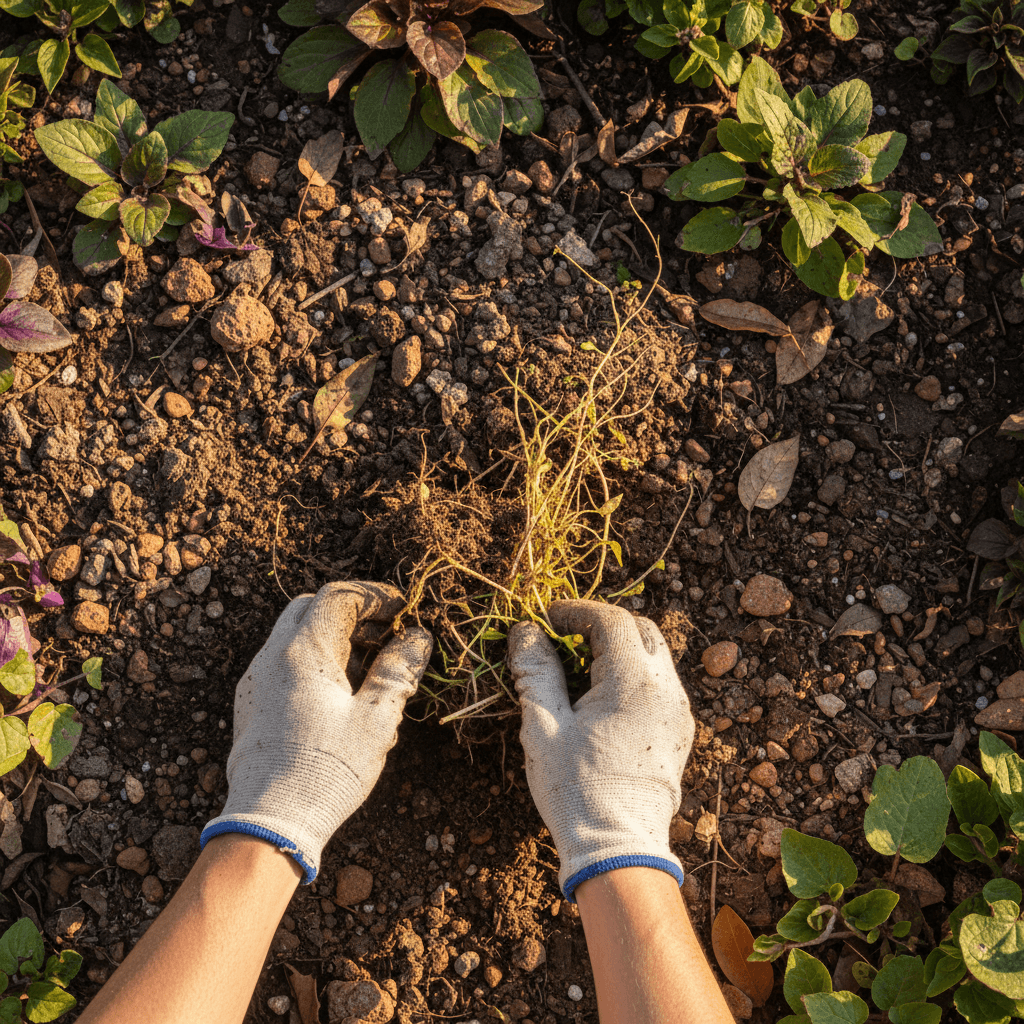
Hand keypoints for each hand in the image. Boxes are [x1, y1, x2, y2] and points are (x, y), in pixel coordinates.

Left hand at [201, 582, 430, 881]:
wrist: (268, 821)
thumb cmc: (328, 769)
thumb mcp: (377, 718)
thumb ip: (398, 670)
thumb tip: (418, 637)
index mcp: (304, 651)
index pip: (338, 596)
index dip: (374, 596)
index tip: (402, 610)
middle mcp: (272, 656)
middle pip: (309, 608)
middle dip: (351, 612)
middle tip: (386, 634)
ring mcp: (256, 680)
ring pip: (293, 635)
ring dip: (331, 637)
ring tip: (368, 667)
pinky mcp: (250, 704)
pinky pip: (282, 662)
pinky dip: (312, 660)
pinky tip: (338, 695)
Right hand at [508, 600, 693, 899]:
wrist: (619, 850)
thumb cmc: (575, 789)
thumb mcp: (544, 726)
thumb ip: (537, 671)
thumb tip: (526, 632)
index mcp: (634, 682)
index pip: (611, 620)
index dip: (575, 612)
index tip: (545, 622)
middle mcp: (667, 690)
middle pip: (641, 629)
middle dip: (601, 624)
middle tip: (563, 639)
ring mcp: (679, 712)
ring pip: (654, 656)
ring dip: (619, 649)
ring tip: (578, 670)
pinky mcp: (680, 732)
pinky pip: (660, 685)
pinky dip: (632, 675)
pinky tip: (600, 700)